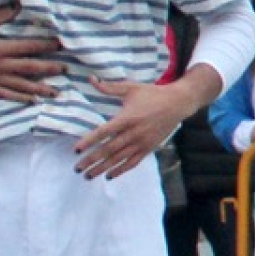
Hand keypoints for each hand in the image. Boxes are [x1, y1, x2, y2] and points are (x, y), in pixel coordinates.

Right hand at [0, 5, 67, 102]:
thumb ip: (0, 15)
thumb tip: (18, 4)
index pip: (29, 47)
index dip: (46, 46)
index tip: (60, 44)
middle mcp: (0, 66)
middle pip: (30, 68)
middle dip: (50, 68)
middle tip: (66, 68)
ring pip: (22, 85)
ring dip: (41, 88)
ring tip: (56, 91)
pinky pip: (8, 94)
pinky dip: (21, 98)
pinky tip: (33, 101)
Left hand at [74, 75, 206, 178]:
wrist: (178, 103)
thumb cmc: (152, 94)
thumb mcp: (131, 88)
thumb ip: (109, 87)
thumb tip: (91, 79)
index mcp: (127, 118)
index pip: (104, 132)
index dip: (89, 141)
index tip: (76, 150)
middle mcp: (133, 133)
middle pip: (108, 150)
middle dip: (91, 160)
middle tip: (76, 168)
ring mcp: (142, 142)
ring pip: (119, 159)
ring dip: (102, 168)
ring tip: (88, 176)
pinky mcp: (148, 148)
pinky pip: (132, 162)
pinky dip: (121, 170)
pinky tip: (109, 176)